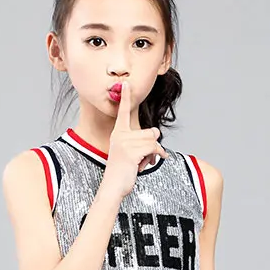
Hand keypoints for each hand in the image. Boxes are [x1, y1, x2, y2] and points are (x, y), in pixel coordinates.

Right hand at [102, 80, 167, 199]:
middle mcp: (121, 135)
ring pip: (153, 140)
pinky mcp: (132, 152)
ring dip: (154, 153)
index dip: (126, 97)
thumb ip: (139, 141)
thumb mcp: (129, 152)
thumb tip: (156, 132)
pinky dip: (156, 156)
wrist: (113, 186)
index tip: (126, 83)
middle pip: (150, 132)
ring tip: (143, 162)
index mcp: (118, 133)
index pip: (123, 112)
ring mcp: (126, 143)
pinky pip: (153, 148)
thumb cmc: (122, 171)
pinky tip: (149, 163)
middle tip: (143, 158)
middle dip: (152, 145)